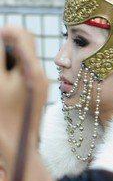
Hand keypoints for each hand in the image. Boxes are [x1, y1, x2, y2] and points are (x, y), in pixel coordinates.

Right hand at [0, 26, 47, 154]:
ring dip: (6, 59)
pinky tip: (3, 82)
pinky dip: (9, 71)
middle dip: (5, 46)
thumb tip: (4, 35)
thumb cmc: (1, 116)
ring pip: (21, 59)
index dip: (5, 33)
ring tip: (1, 73)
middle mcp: (40, 76)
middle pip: (23, 46)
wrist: (16, 147)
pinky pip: (22, 73)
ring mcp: (38, 85)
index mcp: (32, 71)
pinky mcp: (34, 94)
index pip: (22, 36)